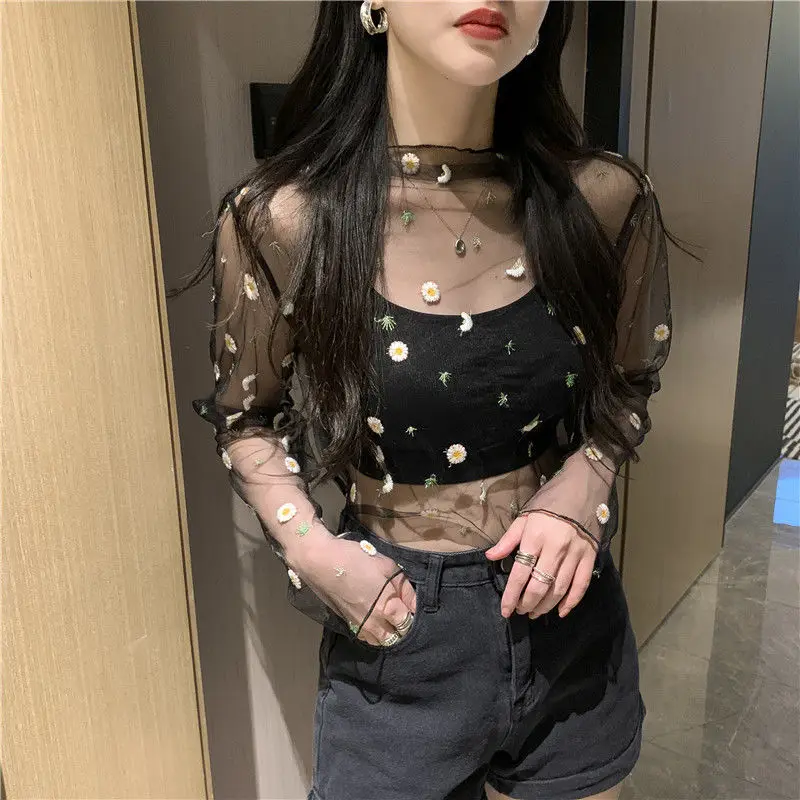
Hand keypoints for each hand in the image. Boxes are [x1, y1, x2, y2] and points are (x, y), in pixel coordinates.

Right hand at [294, 536, 416, 646]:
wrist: (320, 562)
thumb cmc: (355, 559)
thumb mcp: (386, 565)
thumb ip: (404, 588)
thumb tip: (415, 605)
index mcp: (387, 608)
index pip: (408, 623)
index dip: (413, 614)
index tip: (412, 604)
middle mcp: (375, 624)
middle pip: (397, 636)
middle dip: (403, 626)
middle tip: (402, 609)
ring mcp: (360, 627)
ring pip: (381, 641)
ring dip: (389, 632)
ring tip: (389, 616)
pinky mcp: (349, 625)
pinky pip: (367, 638)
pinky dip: (375, 633)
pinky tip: (375, 620)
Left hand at [485, 511, 595, 618]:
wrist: (582, 490)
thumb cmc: (549, 504)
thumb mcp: (524, 517)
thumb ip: (508, 540)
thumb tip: (490, 557)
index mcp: (535, 538)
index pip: (520, 574)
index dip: (511, 596)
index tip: (505, 610)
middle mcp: (555, 549)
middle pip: (539, 586)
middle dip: (527, 604)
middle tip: (520, 611)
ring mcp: (575, 555)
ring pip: (559, 590)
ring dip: (545, 606)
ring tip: (534, 612)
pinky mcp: (590, 557)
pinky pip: (581, 585)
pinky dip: (571, 602)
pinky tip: (561, 611)